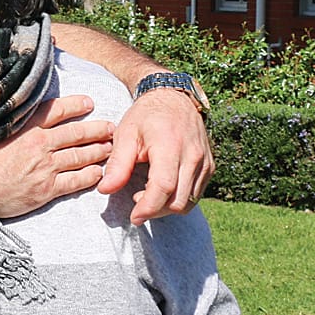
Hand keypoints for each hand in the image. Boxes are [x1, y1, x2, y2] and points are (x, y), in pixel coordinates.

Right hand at [0, 95, 113, 219]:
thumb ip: (13, 127)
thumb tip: (24, 121)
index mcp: (25, 128)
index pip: (57, 110)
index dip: (76, 105)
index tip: (89, 102)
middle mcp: (39, 144)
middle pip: (76, 133)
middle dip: (97, 130)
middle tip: (111, 128)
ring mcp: (45, 167)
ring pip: (80, 156)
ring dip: (98, 151)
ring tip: (110, 148)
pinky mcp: (46, 189)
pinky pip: (75, 181)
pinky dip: (90, 175)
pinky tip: (99, 173)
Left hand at [98, 90, 214, 224]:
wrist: (174, 98)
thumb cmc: (146, 116)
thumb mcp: (125, 134)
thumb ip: (118, 164)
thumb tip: (105, 190)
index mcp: (170, 146)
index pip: (163, 187)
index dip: (148, 207)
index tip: (134, 217)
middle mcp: (192, 156)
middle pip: (178, 200)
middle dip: (155, 210)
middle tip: (136, 204)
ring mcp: (204, 162)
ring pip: (189, 201)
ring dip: (167, 207)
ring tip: (146, 196)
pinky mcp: (209, 166)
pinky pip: (196, 193)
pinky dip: (178, 198)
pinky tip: (161, 189)